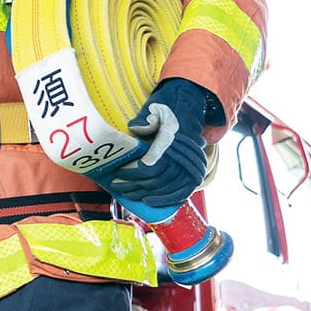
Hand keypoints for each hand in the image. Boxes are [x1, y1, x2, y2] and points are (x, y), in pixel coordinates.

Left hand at [106, 79, 211, 208]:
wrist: (189, 116)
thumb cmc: (168, 114)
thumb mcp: (157, 109)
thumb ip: (147, 118)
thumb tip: (135, 129)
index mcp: (172, 142)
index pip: (152, 164)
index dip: (134, 172)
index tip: (119, 172)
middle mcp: (183, 158)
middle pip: (154, 179)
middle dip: (132, 184)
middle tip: (115, 183)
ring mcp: (191, 169)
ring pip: (164, 189)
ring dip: (143, 194)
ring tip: (126, 192)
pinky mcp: (194, 177)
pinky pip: (180, 194)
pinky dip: (164, 201)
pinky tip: (148, 202)